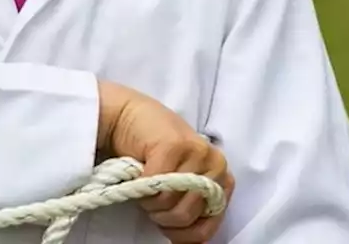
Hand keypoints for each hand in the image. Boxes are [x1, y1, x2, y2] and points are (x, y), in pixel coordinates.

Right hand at [97, 80, 234, 242]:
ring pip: (171, 202)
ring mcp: (199, 153)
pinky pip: (156, 184)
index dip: (180, 232)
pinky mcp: (176, 145)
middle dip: (160, 214)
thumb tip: (187, 241)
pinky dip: (140, 185)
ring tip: (143, 184)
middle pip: (186, 215)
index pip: (207, 226)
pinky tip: (137, 172)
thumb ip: (190, 205)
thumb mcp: (177, 184)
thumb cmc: (149, 153)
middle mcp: (217, 165)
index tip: (162, 222)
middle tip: (148, 198)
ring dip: (149, 200)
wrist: (126, 116)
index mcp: (222, 179)